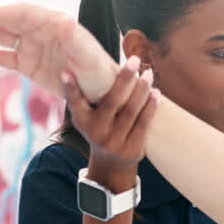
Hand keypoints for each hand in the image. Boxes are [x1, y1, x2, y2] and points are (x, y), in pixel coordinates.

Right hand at [0, 0, 117, 100]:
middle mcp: (42, 32)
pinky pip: (3, 57)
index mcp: (56, 25)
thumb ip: (75, 39)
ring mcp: (33, 47)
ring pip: (1, 33)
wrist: (106, 94)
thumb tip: (65, 19)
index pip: (23, 13)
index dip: (1, 13)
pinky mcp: (29, 65)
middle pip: (8, 18)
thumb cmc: (101, 74)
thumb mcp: (90, 58)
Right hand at [64, 57, 159, 172]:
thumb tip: (66, 72)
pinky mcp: (133, 150)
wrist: (111, 164)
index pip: (76, 103)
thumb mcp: (84, 117)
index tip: (66, 72)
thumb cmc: (98, 130)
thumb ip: (79, 97)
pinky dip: (151, 108)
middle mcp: (97, 133)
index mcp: (83, 122)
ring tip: (149, 74)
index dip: (70, 89)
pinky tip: (156, 93)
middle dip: (124, 79)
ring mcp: (116, 143)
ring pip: (131, 112)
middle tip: (135, 59)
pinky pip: (143, 124)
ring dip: (142, 90)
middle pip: (113, 102)